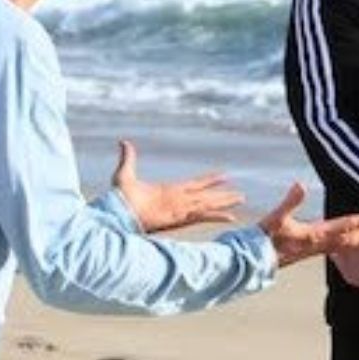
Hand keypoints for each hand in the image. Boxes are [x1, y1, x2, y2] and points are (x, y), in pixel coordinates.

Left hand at [113, 140, 243, 233]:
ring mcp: (181, 209)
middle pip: (207, 196)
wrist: (117, 214)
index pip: (195, 184)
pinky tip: (231, 217)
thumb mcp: (125, 174)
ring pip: (209, 203)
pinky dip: (217, 216)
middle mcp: (179, 201)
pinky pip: (203, 215)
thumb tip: (124, 142)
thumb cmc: (120, 198)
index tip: (225, 175)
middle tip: (240, 194)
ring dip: (225, 202)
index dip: (210, 180)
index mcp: (170, 191)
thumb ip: (128, 158)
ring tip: (241, 199)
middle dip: (224, 195)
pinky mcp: (180, 217)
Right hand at [260, 184, 358, 267]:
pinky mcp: (308, 251)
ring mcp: (314, 249)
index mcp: (316, 234)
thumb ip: (290, 201)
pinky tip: (345, 247)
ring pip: (344, 245)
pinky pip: (333, 249)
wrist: (254, 259)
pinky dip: (344, 247)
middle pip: (351, 238)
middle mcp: (319, 243)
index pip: (347, 226)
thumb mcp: (276, 217)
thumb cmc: (264, 238)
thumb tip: (300, 184)